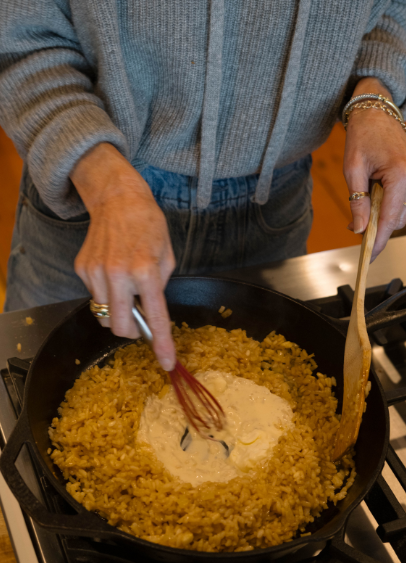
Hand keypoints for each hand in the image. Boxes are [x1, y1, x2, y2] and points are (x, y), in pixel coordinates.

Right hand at [71, 143, 175, 370]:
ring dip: (116, 309)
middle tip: (138, 319)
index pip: (154, 318)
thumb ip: (160, 288)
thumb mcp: (167, 257)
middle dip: (131, 330)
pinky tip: (111, 271)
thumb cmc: (149, 226)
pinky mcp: (82, 268)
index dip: (162, 344)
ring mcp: (96, 272)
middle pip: (119, 327)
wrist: (118, 199)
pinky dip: (105, 293)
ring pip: (104, 314)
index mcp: (146, 272)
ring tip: (124, 284)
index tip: (166, 363)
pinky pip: (94, 296)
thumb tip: (150, 313)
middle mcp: (118, 274)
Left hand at [343, 78, 405, 260]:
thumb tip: (359, 229)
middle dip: (378, 228)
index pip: (390, 218)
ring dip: (383, 216)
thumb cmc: (361, 137)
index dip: (378, 239)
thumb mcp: (352, 170)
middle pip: (398, 218)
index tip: (368, 256)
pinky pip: (405, 200)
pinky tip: (377, 196)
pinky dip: (389, 205)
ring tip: (366, 202)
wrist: (376, 113)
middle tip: (358, 231)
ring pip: (402, 212)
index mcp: (401, 173)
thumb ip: (357, 202)